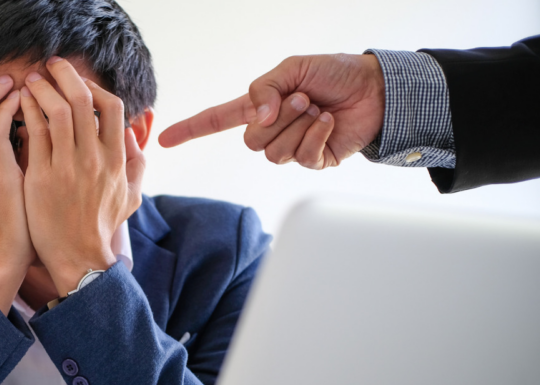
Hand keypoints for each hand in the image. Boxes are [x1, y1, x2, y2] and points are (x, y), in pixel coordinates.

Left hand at [20, 57, 143, 296]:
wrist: (77, 259)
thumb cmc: (100, 228)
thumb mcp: (130, 197)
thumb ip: (136, 163)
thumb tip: (131, 132)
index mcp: (116, 161)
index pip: (112, 107)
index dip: (95, 87)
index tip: (79, 83)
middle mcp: (94, 160)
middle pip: (83, 100)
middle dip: (65, 75)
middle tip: (50, 66)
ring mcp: (67, 168)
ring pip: (57, 112)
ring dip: (42, 89)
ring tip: (30, 81)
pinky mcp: (42, 177)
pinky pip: (34, 133)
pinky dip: (27, 113)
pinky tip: (20, 106)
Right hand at [159, 54, 384, 168]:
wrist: (376, 90)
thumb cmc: (335, 74)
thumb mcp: (292, 68)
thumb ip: (264, 88)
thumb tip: (258, 118)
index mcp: (261, 107)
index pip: (217, 120)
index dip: (191, 130)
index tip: (163, 140)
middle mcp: (273, 129)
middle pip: (251, 141)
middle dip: (279, 118)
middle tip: (304, 99)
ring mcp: (292, 147)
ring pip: (274, 152)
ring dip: (299, 126)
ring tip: (317, 109)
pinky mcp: (314, 160)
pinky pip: (301, 157)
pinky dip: (316, 136)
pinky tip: (329, 122)